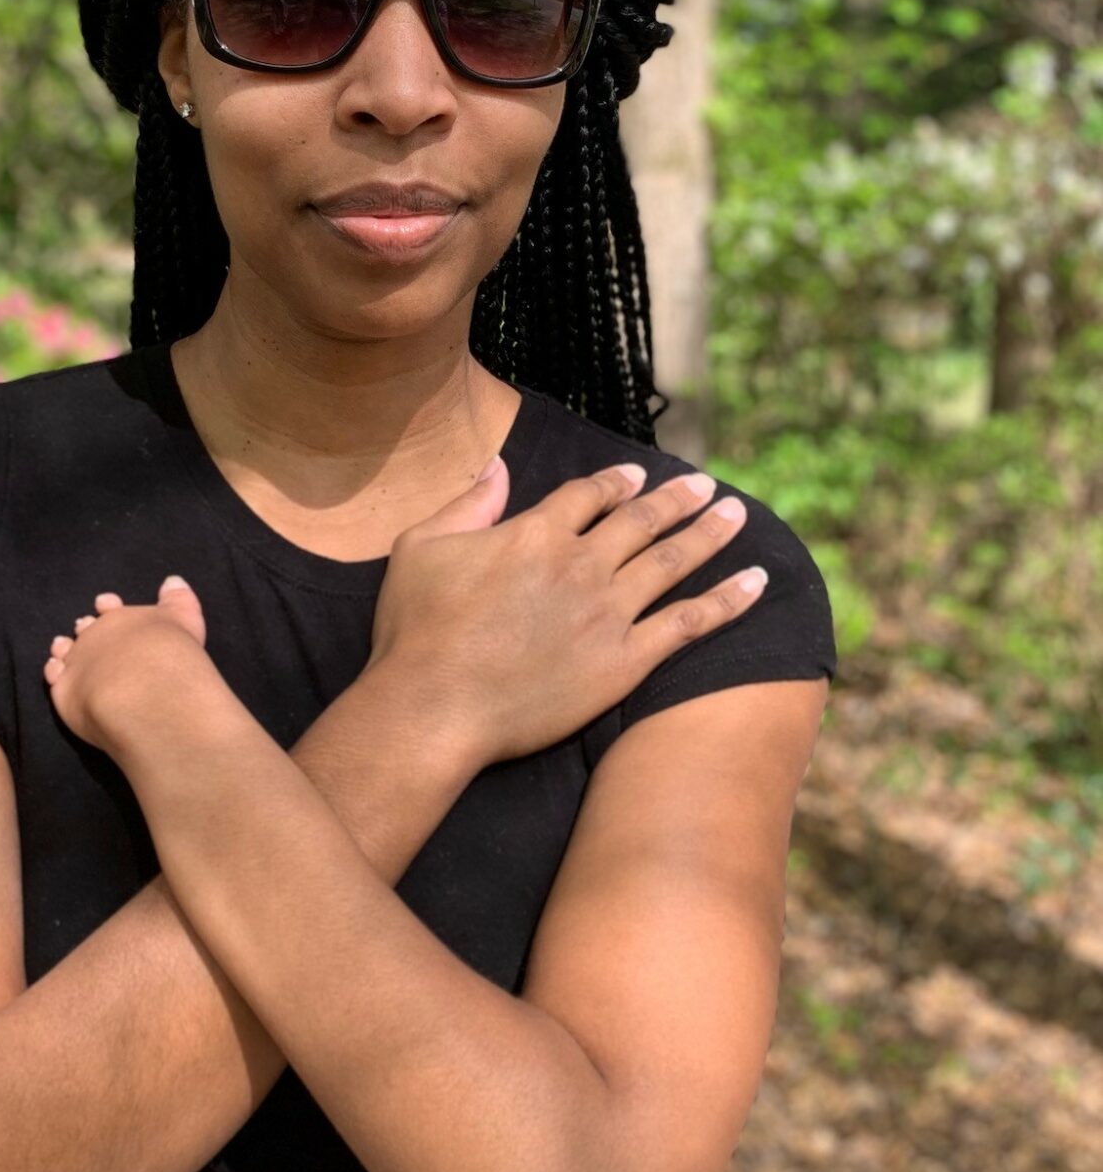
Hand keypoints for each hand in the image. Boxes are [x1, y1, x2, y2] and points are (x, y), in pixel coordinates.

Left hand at [43, 576, 218, 756]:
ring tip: (61, 647)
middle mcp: (96, 637)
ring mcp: (77, 663)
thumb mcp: (184, 617)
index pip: (110, 608)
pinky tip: (55, 671)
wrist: (147, 689)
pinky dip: (54, 672)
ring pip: (65, 652)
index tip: (103, 603)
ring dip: (64, 648)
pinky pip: (54, 678)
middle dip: (86, 629)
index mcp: (121, 619)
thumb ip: (177, 599)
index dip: (107, 606)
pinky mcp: (65, 691)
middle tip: (83, 626)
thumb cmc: (168, 652)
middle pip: (87, 630)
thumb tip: (173, 580)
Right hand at [366, 457, 759, 768]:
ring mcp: (607, 613)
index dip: (615, 483)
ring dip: (709, 534)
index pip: (588, 496)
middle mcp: (580, 564)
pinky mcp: (624, 662)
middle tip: (705, 485)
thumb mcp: (421, 547)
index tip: (637, 477)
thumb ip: (467, 504)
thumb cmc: (415, 630)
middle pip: (641, 521)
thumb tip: (498, 466)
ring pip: (672, 562)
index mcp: (534, 533)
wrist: (435, 705)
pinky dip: (727, 601)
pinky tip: (757, 583)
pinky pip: (688, 624)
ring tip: (737, 514)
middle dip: (676, 499)